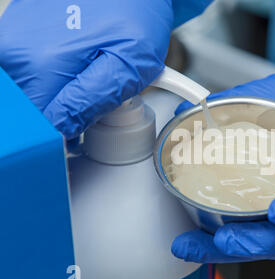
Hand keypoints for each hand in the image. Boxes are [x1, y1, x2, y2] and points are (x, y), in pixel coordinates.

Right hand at [0, 0, 172, 138]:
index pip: (40, 127)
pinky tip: (73, 67)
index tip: (80, 133)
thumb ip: (90, 103)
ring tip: (84, 78)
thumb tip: (60, 131)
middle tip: (90, 97)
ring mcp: (12, 42)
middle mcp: (16, 52)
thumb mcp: (128, 66)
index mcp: (40, 64)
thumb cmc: (133, 15)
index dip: (62, 138)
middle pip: (33, 111)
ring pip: (31, 96)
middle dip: (61, 115)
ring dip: (57, 98)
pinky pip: (30, 77)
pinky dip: (51, 81)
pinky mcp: (16, 37)